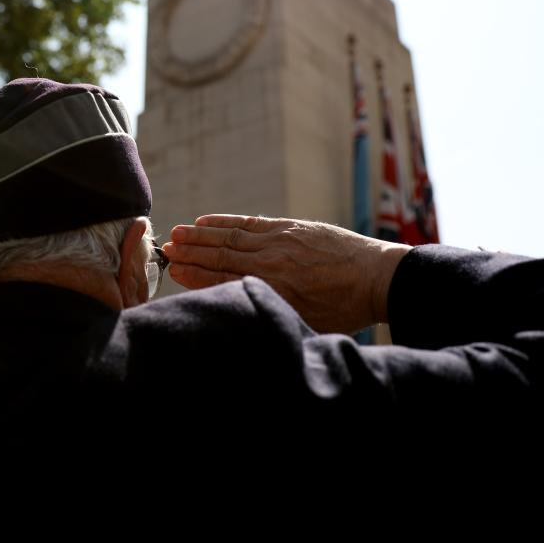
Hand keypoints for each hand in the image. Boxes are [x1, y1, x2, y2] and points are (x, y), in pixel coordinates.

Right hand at [162, 214, 411, 333]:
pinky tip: (207, 221)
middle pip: (221, 255)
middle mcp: (271, 261)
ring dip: (201, 235)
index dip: (195, 274)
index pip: (224, 279)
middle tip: (164, 250)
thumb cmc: (345, 309)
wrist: (379, 277)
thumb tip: (237, 309)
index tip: (173, 271)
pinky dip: (226, 222)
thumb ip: (272, 311)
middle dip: (190, 253)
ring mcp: (279, 240)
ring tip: (177, 234)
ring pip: (231, 236)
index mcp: (274, 288)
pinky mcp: (290, 226)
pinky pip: (250, 223)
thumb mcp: (306, 321)